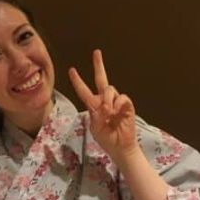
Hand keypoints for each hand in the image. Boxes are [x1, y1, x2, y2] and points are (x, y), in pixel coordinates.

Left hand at [69, 49, 138, 163]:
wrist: (120, 147)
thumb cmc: (106, 139)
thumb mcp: (95, 128)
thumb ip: (96, 115)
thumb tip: (105, 106)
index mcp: (94, 106)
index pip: (84, 91)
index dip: (78, 81)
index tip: (72, 70)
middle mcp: (105, 100)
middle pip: (101, 79)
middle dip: (99, 65)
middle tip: (96, 52)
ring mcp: (116, 102)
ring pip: (110, 89)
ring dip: (107, 101)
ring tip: (109, 114)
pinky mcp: (127, 105)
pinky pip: (122, 97)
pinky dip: (118, 104)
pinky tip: (116, 113)